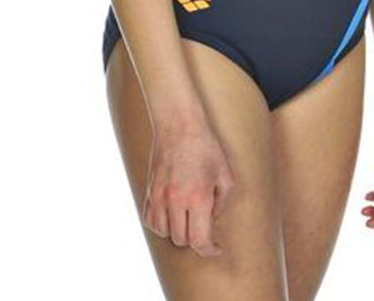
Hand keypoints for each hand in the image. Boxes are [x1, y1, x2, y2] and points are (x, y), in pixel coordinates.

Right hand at [142, 114, 234, 257]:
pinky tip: (170, 215)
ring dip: (176, 232)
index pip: (199, 241)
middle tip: (203, 226)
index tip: (215, 248)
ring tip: (187, 219)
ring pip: (163, 233)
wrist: (179, 124)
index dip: (209, 250)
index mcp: (199, 198)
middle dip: (195, 238)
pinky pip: (149, 219)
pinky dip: (160, 224)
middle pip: (181, 240)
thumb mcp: (225, 174)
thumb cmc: (206, 146)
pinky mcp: (148, 190)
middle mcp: (176, 201)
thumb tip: (212, 219)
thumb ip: (221, 202)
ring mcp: (159, 196)